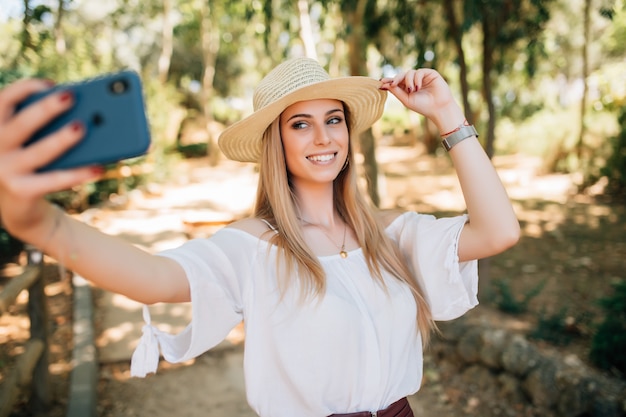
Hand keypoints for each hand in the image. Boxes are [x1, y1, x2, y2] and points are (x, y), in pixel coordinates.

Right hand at [0, 79, 101, 239]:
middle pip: (22, 123)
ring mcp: (6, 169)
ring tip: (82, 127)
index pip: (3, 100)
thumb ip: (49, 125)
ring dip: (61, 139)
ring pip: (39, 152)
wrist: (19, 203)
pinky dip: (78, 173)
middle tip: (71, 96)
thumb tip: (87, 114)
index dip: (26, 88)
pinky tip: (99, 167)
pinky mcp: (21, 190)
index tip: (52, 84)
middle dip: (46, 108)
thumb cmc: (33, 161)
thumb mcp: (35, 140)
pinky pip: (54, 180)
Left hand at [380, 69, 462, 131]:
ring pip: (409, 73)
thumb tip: (383, 84)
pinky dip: (417, 79)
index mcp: (407, 88)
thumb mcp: (406, 99)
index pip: (396, 82)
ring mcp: (422, 77)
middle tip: (393, 84)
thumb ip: (396, 91)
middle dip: (396, 79)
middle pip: (401, 75)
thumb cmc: (423, 106)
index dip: (389, 81)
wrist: (439, 108)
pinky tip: (418, 87)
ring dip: (408, 81)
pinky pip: (419, 72)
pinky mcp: (430, 73)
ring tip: (412, 90)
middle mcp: (414, 81)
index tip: (381, 82)